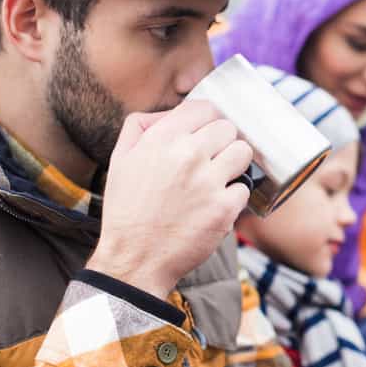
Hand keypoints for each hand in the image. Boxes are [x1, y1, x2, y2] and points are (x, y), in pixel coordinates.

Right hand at [88, 100, 251, 298]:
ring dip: (234, 165)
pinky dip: (233, 197)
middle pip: (228, 128)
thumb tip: (170, 113)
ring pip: (243, 153)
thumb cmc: (128, 209)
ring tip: (218, 180)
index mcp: (162, 138)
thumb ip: (142, 126)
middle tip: (211, 162)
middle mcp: (187, 154)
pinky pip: (245, 188)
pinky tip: (215, 205)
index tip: (205, 137)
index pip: (206, 108)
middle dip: (222, 143)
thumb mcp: (120, 158)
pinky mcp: (224, 208)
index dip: (207, 122)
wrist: (135, 258)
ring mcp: (208, 181)